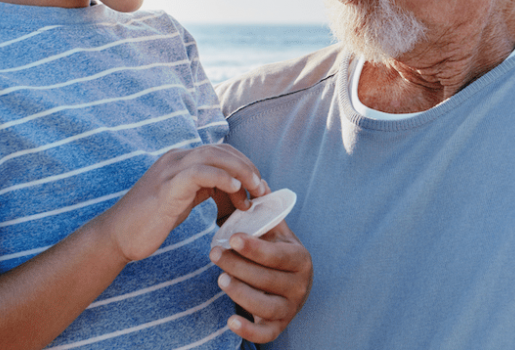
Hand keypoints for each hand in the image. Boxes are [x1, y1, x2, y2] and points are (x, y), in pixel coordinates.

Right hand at [103, 144, 265, 261]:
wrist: (117, 236)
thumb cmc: (149, 223)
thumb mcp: (181, 201)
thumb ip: (201, 190)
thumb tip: (229, 192)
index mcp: (180, 160)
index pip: (220, 152)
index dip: (243, 166)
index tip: (257, 187)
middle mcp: (176, 158)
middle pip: (222, 151)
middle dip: (247, 168)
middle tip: (262, 190)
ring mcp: (171, 169)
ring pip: (215, 157)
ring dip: (241, 172)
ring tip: (255, 192)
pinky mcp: (168, 186)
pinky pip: (201, 172)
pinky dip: (223, 178)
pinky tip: (236, 191)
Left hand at [210, 221, 312, 342]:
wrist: (288, 284)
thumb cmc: (275, 252)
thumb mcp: (274, 232)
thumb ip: (265, 210)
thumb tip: (257, 182)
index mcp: (300, 259)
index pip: (278, 255)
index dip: (255, 248)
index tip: (232, 237)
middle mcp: (300, 286)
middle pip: (268, 280)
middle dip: (239, 267)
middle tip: (214, 254)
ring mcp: (290, 309)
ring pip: (265, 306)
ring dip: (240, 293)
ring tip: (220, 279)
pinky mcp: (277, 327)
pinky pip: (265, 335)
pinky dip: (248, 331)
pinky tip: (230, 321)